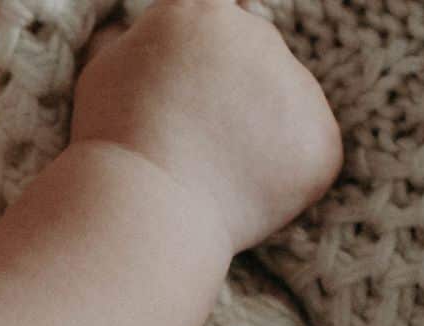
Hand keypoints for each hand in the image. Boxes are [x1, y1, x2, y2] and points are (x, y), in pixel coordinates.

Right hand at [70, 0, 342, 252]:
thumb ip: (131, 39)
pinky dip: (283, 176)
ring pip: (286, 105)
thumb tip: (132, 28)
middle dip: (234, 91)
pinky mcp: (320, 141)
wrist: (145, 208)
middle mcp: (259, 35)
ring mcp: (298, 87)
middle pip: (256, 56)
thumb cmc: (113, 142)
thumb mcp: (103, 70)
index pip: (222, 13)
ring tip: (214, 172)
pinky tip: (242, 193)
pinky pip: (307, 153)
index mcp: (205, 12)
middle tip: (195, 139)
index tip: (197, 76)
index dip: (210, 48)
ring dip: (260, 133)